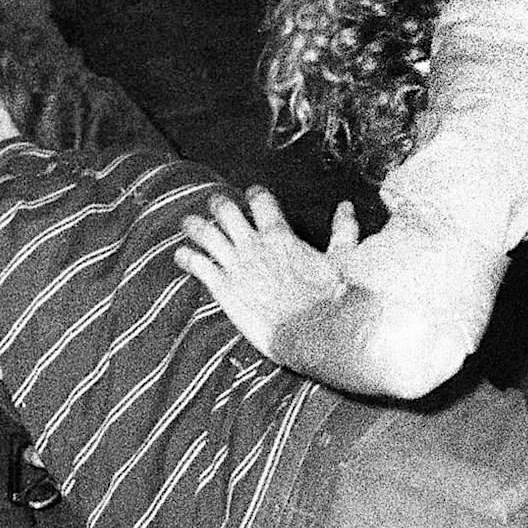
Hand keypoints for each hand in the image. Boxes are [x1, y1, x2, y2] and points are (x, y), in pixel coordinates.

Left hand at [175, 187, 345, 363]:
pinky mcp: (222, 288)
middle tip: (214, 203)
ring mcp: (235, 265)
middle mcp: (253, 244)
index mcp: (280, 234)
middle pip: (226, 211)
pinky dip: (186, 257)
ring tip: (189, 222)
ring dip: (195, 225)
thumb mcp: (341, 258)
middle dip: (218, 204)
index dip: (254, 194)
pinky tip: (180, 255)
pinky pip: (197, 265)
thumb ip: (343, 230)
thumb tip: (346, 206)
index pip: (260, 201)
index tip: (251, 193)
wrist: (309, 333)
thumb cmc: (326, 298)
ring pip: (206, 233)